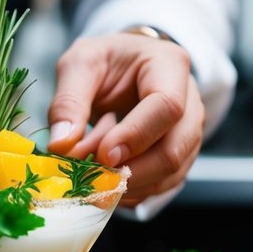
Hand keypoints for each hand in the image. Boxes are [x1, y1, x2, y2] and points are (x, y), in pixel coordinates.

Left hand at [46, 33, 203, 205]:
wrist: (125, 68)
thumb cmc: (106, 61)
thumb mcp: (80, 64)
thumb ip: (68, 101)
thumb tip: (61, 144)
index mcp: (170, 65)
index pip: (167, 107)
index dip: (135, 136)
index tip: (102, 155)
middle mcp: (191, 101)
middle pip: (174, 150)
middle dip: (130, 172)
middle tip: (91, 176)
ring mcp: (189, 133)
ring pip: (170, 174)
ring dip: (126, 183)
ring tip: (93, 171)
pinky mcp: (180, 157)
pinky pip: (162, 185)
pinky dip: (131, 190)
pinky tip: (106, 181)